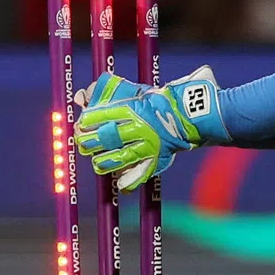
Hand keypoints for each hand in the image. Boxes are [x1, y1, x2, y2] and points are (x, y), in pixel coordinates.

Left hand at [74, 67, 228, 191]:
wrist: (194, 113)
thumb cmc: (163, 100)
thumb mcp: (136, 91)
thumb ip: (109, 91)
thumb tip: (80, 95)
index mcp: (132, 109)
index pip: (98, 117)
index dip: (85, 122)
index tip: (83, 123)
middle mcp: (137, 128)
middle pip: (103, 139)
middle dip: (89, 142)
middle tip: (85, 142)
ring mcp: (147, 146)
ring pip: (116, 159)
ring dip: (102, 162)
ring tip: (98, 161)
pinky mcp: (156, 159)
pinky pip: (138, 175)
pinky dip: (128, 182)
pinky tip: (120, 184)